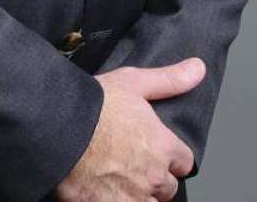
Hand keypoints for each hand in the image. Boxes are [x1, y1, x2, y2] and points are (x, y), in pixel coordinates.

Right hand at [54, 57, 203, 201]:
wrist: (59, 128)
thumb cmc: (94, 105)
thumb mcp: (133, 82)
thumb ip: (169, 80)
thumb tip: (198, 69)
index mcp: (162, 146)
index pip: (184, 162)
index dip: (170, 157)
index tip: (156, 152)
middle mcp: (153, 176)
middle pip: (166, 188)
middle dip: (154, 178)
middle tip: (132, 164)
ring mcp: (133, 198)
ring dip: (137, 195)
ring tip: (118, 180)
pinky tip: (105, 191)